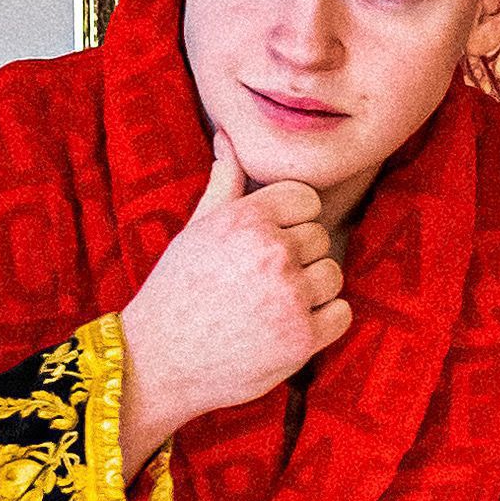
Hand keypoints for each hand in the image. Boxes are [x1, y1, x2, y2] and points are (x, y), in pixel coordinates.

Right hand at [119, 129, 351, 473]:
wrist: (158, 363)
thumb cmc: (176, 292)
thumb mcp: (196, 230)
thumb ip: (224, 183)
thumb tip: (227, 137)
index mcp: (246, 219)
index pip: (305, 198)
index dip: (290, 222)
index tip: (267, 244)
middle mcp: (272, 252)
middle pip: (320, 237)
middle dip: (298, 258)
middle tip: (262, 282)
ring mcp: (290, 297)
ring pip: (333, 274)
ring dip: (312, 290)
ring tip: (274, 304)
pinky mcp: (303, 339)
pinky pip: (342, 313)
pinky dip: (323, 322)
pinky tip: (288, 327)